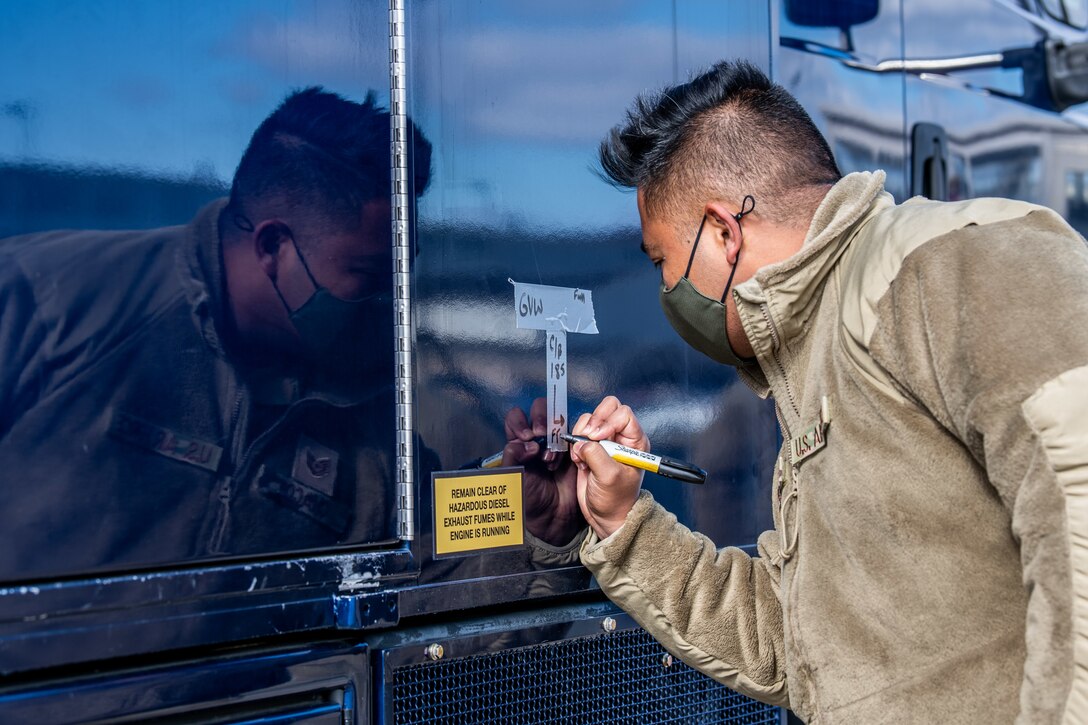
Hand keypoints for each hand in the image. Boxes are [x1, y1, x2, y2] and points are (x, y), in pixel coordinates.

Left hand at [503, 398, 585, 545]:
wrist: (553, 516)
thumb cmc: (529, 498)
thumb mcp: (513, 477)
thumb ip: (512, 456)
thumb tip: (527, 442)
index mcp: (518, 443)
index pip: (516, 417)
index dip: (520, 421)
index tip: (526, 436)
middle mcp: (537, 438)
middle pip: (539, 409)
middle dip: (541, 419)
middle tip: (540, 436)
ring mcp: (556, 442)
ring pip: (557, 421)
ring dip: (553, 436)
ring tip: (550, 460)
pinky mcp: (573, 449)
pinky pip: (572, 435)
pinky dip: (567, 444)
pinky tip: (561, 463)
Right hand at [569, 396, 647, 538]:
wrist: (605, 516)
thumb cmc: (616, 500)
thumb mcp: (610, 477)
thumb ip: (597, 454)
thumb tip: (583, 443)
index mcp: (635, 442)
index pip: (623, 413)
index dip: (609, 421)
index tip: (599, 438)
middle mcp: (621, 438)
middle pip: (607, 409)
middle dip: (593, 423)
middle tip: (589, 440)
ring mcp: (605, 441)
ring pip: (590, 420)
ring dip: (582, 435)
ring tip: (583, 456)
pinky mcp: (590, 448)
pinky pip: (578, 433)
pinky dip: (575, 444)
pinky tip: (580, 461)